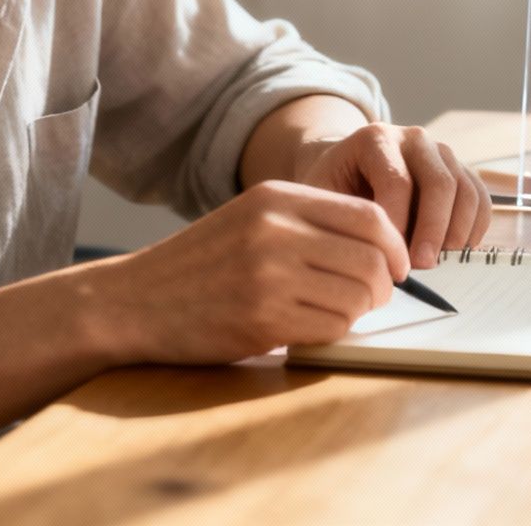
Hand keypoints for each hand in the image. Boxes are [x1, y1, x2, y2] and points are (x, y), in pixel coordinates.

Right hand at [94, 181, 408, 363]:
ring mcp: (269, 274)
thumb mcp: (250, 219)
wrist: (132, 301)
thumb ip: (308, 223)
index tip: (397, 266)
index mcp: (277, 197)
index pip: (369, 215)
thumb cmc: (198, 265)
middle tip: (373, 297)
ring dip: (360, 311)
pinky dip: (334, 332)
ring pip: (358, 295)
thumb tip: (382, 247)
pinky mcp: (262, 319)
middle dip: (385, 284)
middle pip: (372, 257)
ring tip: (336, 312)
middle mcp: (276, 230)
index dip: (395, 245)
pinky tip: (312, 328)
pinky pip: (332, 327)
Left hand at [293, 122, 492, 268]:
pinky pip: (480, 198)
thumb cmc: (333, 186)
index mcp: (376, 138)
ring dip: (456, 232)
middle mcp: (414, 138)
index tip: (390, 259)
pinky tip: (454, 251)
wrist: (346, 166)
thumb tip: (376, 256)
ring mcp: (442, 152)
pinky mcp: (460, 170)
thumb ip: (344, 217)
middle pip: (439, 183)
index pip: (398, 181)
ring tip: (435, 261)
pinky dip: (474, 228)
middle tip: (421, 266)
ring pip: (465, 191)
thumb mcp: (322, 195)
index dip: (398, 224)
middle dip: (433, 230)